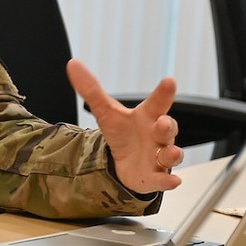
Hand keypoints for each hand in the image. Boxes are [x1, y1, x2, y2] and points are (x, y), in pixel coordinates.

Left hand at [67, 60, 182, 193]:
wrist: (125, 162)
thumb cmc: (123, 133)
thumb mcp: (105, 112)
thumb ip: (91, 89)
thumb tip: (72, 64)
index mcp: (147, 117)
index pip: (157, 103)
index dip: (163, 93)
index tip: (169, 81)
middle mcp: (158, 136)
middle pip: (168, 129)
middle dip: (168, 126)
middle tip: (163, 122)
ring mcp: (159, 156)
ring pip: (170, 154)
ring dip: (172, 153)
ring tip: (170, 152)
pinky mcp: (154, 176)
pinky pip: (164, 179)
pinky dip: (168, 181)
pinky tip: (173, 181)